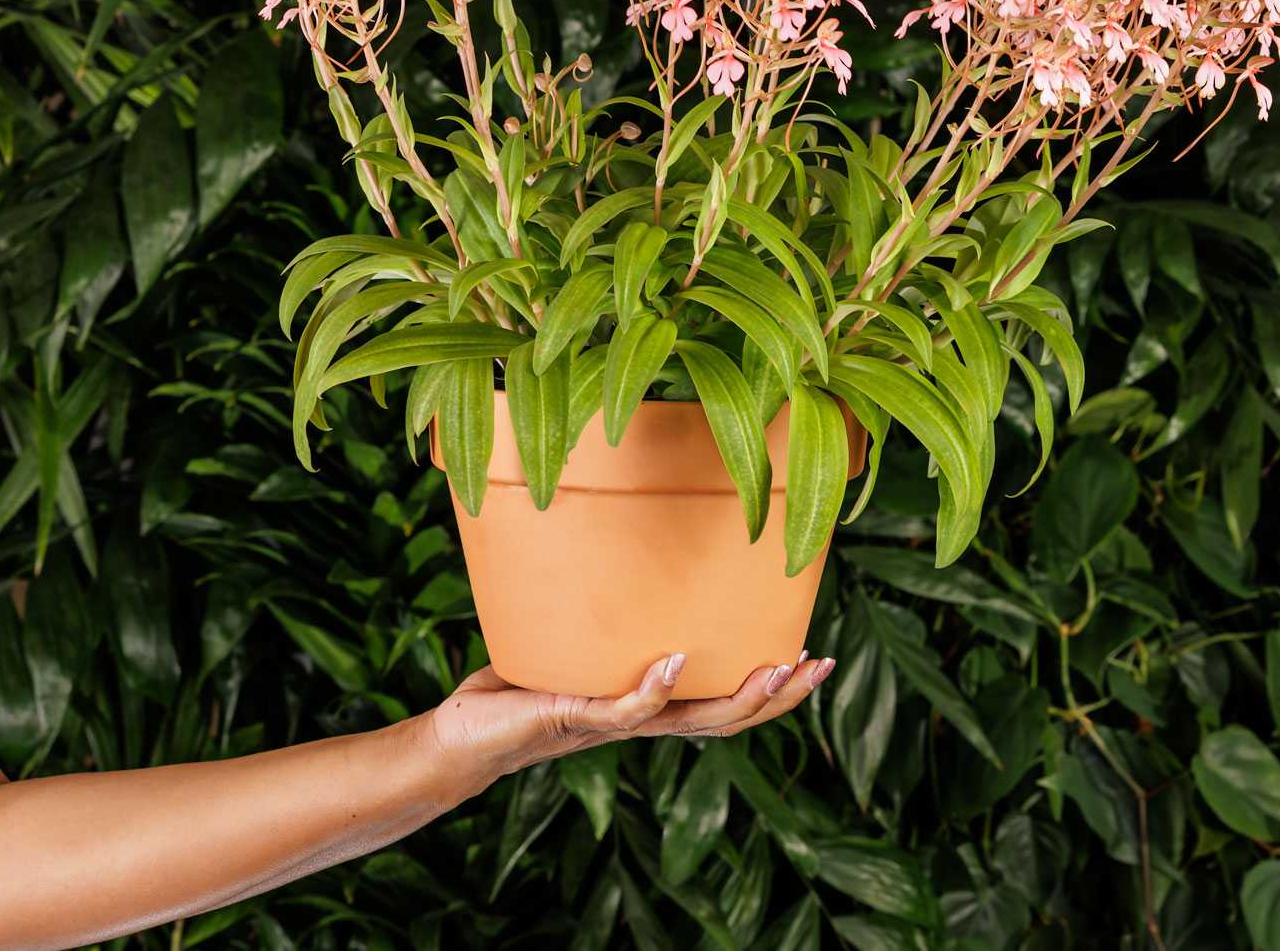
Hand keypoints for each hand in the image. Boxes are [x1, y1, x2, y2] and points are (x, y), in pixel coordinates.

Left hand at [419, 652, 834, 796]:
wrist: (460, 735)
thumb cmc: (514, 686)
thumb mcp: (571, 642)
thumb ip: (602, 613)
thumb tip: (624, 544)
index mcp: (648, 704)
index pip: (723, 701)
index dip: (771, 687)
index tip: (812, 654)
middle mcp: (641, 718)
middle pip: (726, 718)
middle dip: (779, 698)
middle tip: (820, 665)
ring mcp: (612, 721)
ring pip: (692, 722)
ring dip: (740, 701)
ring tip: (777, 669)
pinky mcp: (574, 718)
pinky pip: (626, 710)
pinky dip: (654, 689)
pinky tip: (677, 660)